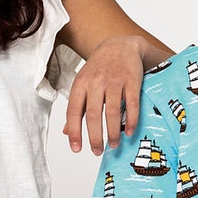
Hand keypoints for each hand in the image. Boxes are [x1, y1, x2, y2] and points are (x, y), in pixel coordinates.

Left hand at [63, 35, 144, 155]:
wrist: (121, 45)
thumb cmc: (100, 68)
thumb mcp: (83, 83)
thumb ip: (77, 107)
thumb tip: (66, 131)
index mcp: (81, 83)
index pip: (74, 111)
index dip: (74, 132)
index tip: (76, 149)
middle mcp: (96, 81)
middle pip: (94, 115)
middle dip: (95, 137)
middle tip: (97, 151)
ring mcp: (115, 81)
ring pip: (112, 112)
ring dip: (113, 132)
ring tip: (113, 145)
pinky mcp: (132, 80)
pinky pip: (131, 104)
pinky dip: (130, 120)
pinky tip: (129, 132)